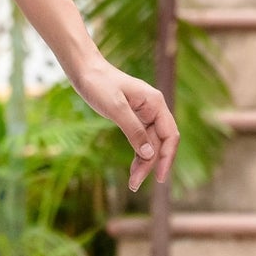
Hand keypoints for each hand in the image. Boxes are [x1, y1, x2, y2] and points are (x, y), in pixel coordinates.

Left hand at [70, 58, 178, 191]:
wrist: (85, 70)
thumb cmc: (99, 84)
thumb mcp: (116, 108)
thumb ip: (134, 131)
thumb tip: (150, 154)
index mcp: (155, 103)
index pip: (170, 135)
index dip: (167, 158)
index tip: (159, 178)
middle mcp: (154, 109)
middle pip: (160, 143)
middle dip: (150, 165)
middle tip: (135, 185)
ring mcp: (144, 113)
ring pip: (150, 143)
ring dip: (144, 163)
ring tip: (132, 182)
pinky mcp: (133, 117)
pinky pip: (141, 139)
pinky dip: (138, 153)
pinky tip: (133, 168)